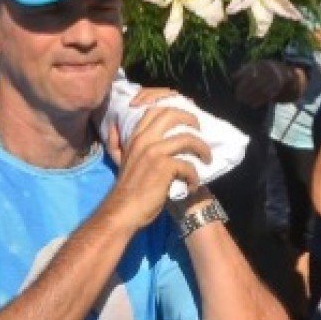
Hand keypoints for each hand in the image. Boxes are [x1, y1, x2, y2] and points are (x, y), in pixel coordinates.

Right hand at [101, 93, 207, 232]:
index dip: (174, 109)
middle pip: (173, 115)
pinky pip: (189, 165)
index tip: (186, 120)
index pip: (155, 110)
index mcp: (136, 137)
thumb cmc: (126, 187)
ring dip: (202, 149)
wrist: (124, 210)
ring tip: (206, 158)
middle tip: (200, 132)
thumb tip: (114, 124)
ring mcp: (155, 152)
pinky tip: (193, 184)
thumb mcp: (118, 159)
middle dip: (191, 120)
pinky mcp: (165, 167)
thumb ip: (116, 141)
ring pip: (188, 139)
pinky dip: (195, 176)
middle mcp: (145, 140)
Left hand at [232, 59, 300, 106]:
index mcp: (262, 64)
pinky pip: (267, 96)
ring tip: (244, 102)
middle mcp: (269, 71)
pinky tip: (252, 105)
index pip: (249, 73)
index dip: (242, 82)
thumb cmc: (266, 71)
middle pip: (255, 82)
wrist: (286, 74)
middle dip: (245, 91)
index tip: (235, 89)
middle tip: (238, 98)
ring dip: (251, 97)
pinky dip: (259, 101)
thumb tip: (232, 77)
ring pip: (261, 90)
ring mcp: (275, 79)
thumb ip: (244, 70)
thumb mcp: (256, 67)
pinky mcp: (278, 88)